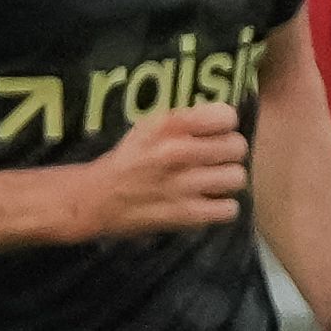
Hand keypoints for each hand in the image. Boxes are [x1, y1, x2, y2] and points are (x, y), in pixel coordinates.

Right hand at [71, 99, 247, 239]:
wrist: (93, 200)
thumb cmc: (126, 160)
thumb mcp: (148, 127)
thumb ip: (185, 121)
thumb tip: (226, 120)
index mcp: (169, 125)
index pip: (226, 116)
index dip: (224, 126)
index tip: (213, 135)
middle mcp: (178, 152)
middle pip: (237, 147)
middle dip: (227, 155)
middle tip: (212, 162)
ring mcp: (183, 185)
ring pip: (237, 178)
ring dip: (226, 182)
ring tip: (211, 184)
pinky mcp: (186, 214)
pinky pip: (229, 209)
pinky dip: (221, 208)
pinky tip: (207, 204)